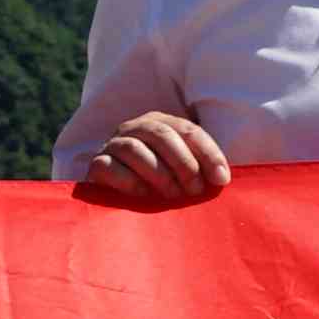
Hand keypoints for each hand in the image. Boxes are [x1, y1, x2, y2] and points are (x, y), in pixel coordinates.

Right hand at [74, 113, 231, 208]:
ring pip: (134, 148)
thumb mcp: (181, 170)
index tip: (221, 179)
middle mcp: (134, 128)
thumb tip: (222, 179)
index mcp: (159, 123)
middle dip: (183, 162)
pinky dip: (130, 181)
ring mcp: (112, 145)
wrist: (115, 195)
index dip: (208, 152)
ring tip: (172, 195)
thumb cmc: (158, 182)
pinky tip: (145, 195)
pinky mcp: (96, 165)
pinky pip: (110, 167)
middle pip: (160, 134)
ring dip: (158, 173)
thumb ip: (200, 167)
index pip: (187, 130)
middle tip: (195, 190)